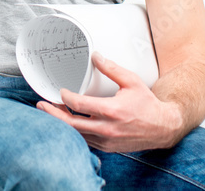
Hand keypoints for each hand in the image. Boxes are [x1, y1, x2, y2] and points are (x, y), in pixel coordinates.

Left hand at [36, 52, 184, 152]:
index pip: (79, 105)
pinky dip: (74, 132)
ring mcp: (106, 140)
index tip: (61, 91)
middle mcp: (107, 128)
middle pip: (71, 124)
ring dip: (62, 123)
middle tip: (41, 105)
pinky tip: (68, 123)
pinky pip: (85, 141)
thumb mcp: (131, 81)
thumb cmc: (147, 104)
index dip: (65, 97)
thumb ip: (111, 68)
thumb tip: (95, 55)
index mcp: (112, 110)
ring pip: (76, 134)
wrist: (163, 128)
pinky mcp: (107, 147)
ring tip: (52, 112)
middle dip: (53, 114)